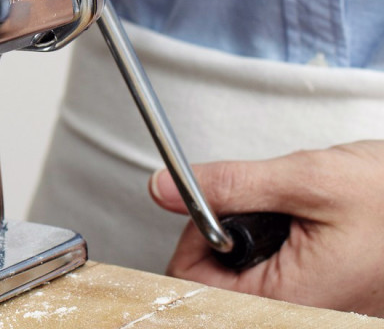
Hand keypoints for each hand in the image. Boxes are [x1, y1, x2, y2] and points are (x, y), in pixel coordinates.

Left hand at [149, 140, 383, 315]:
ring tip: (289, 220)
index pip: (195, 288)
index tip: (210, 209)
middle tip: (257, 209)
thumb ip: (231, 185)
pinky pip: (275, 286)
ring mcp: (317, 312)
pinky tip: (300, 236)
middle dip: (224, 242)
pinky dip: (275, 255)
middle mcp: (304, 315)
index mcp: (295, 299)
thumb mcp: (306, 178)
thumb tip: (165, 190)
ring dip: (252, 247)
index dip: (194, 241)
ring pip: (244, 285)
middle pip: (217, 288)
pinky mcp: (327, 303)